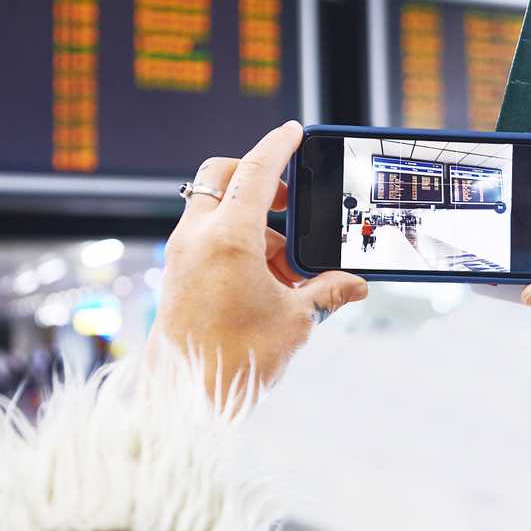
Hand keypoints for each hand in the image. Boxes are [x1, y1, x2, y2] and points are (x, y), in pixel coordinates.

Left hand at [151, 121, 368, 401]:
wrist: (182, 400)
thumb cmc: (235, 359)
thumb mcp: (295, 322)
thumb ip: (326, 293)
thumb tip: (354, 286)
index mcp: (228, 237)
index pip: (256, 170)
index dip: (278, 145)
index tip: (294, 131)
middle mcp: (197, 236)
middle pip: (221, 177)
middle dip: (255, 178)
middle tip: (287, 199)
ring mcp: (181, 254)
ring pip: (214, 210)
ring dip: (251, 222)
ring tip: (287, 267)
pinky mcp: (176, 274)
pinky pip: (207, 239)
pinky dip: (235, 244)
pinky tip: (265, 284)